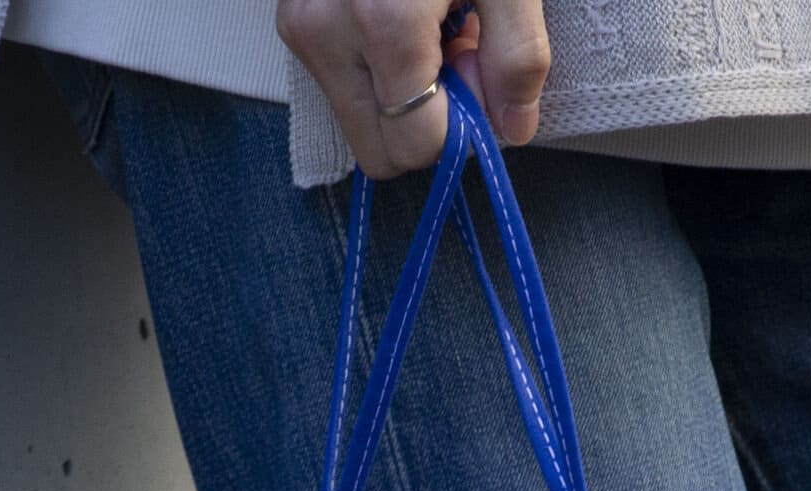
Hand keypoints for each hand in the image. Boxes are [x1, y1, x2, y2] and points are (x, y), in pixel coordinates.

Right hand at [278, 0, 549, 178]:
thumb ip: (518, 56)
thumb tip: (512, 130)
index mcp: (382, 22)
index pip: (418, 145)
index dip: (461, 128)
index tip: (479, 72)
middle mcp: (325, 32)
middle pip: (380, 152)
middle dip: (427, 123)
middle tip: (455, 56)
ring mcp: (300, 27)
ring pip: (359, 124)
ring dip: (403, 97)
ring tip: (429, 28)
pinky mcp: (292, 20)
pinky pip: (341, 86)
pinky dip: (378, 70)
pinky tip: (399, 19)